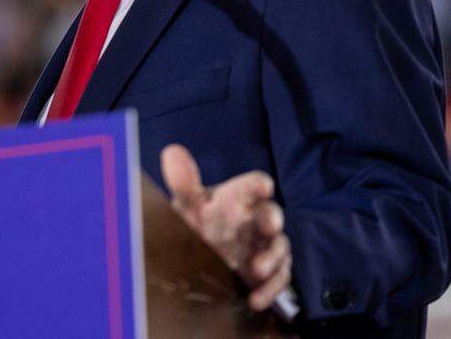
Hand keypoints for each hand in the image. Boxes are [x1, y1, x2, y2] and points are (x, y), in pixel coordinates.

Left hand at [161, 144, 291, 311]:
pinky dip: (269, 289)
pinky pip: (278, 279)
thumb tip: (171, 152)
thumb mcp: (188, 206)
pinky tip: (255, 299)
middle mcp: (254, 220)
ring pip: (278, 248)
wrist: (202, 258)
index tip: (263, 186)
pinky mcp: (268, 272)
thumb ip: (183, 183)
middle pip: (271, 214)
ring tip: (256, 270)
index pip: (252, 186)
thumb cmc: (199, 223)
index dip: (258, 185)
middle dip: (272, 219)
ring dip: (271, 259)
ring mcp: (263, 247)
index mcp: (238, 199)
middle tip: (270, 224)